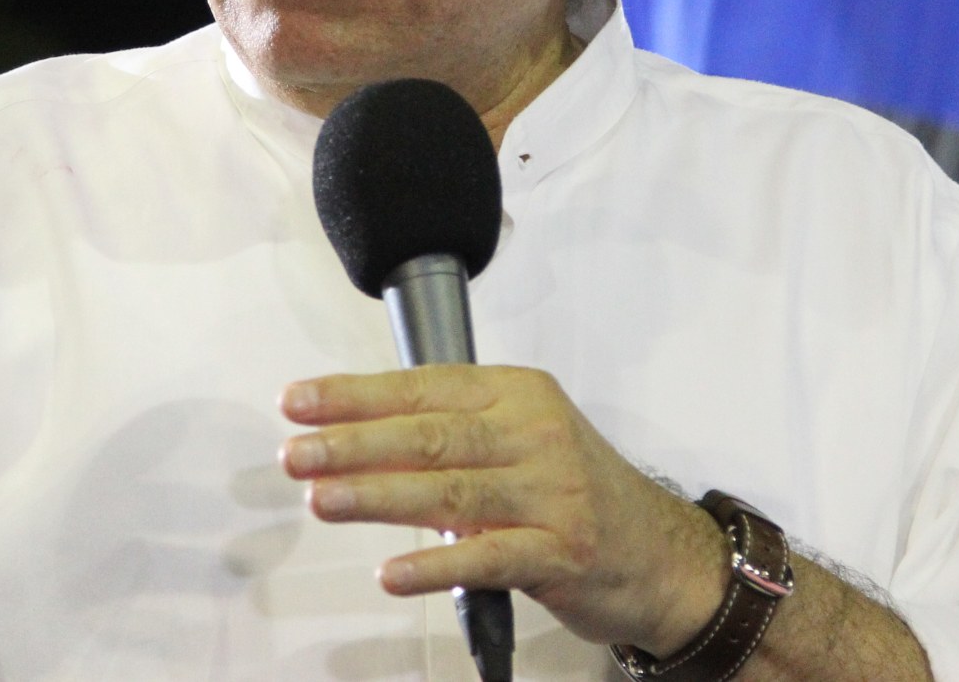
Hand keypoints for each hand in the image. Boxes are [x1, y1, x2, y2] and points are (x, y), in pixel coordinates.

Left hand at [279, 364, 726, 654]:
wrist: (661, 553)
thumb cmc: (575, 492)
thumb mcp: (520, 440)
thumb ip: (451, 437)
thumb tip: (353, 442)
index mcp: (518, 393)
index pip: (424, 386)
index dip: (356, 395)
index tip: (299, 403)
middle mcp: (536, 433)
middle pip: (432, 434)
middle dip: (356, 443)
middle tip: (297, 453)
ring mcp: (552, 493)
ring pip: (452, 490)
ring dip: (379, 497)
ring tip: (322, 500)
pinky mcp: (563, 552)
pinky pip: (488, 556)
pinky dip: (436, 565)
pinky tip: (392, 572)